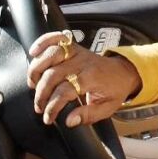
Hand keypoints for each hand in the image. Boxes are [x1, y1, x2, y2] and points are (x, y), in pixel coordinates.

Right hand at [27, 31, 141, 126]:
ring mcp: (78, 52)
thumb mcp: (107, 108)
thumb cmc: (115, 90)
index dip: (52, 106)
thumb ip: (88, 115)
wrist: (125, 72)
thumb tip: (69, 121)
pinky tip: (34, 52)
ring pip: (51, 54)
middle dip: (41, 93)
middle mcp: (82, 63)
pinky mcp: (74, 47)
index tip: (48, 117)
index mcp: (91, 78)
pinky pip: (57, 38)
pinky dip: (43, 41)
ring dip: (36, 69)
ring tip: (32, 84)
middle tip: (39, 106)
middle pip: (53, 74)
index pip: (65, 91)